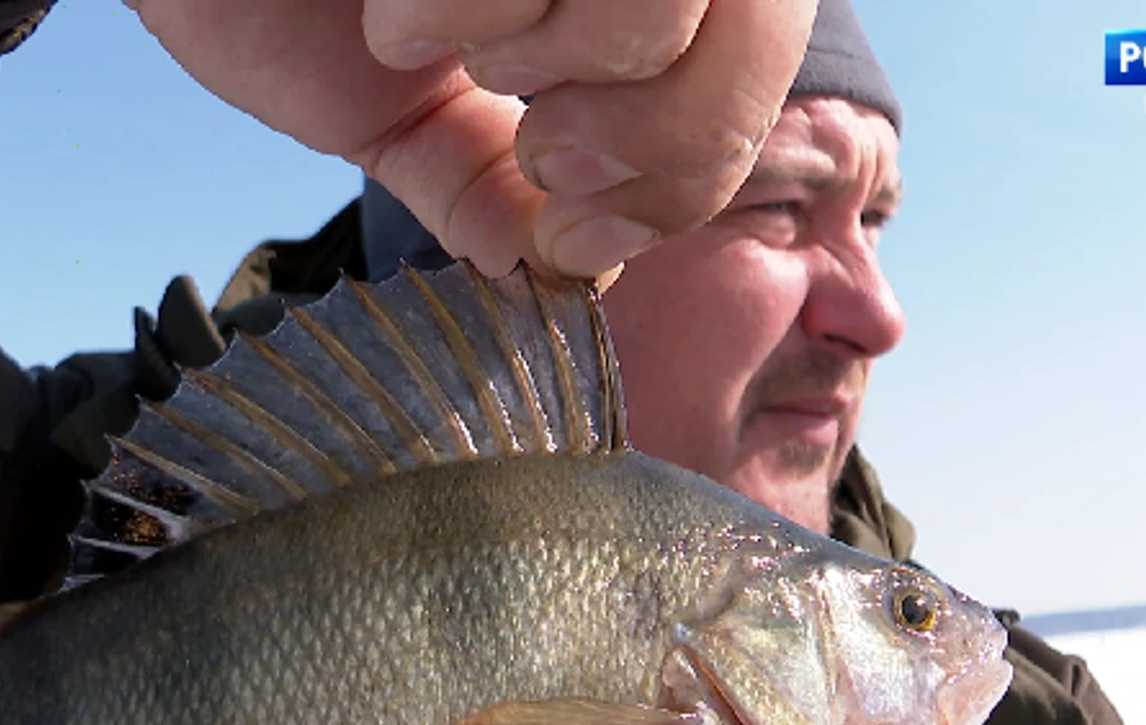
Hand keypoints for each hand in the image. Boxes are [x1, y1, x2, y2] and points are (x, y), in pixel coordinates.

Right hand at [129, 0, 816, 279]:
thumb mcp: (388, 115)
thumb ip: (479, 185)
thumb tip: (568, 276)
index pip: (756, 65)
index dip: (698, 168)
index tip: (585, 228)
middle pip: (756, 25)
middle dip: (661, 135)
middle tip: (544, 143)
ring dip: (547, 54)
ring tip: (429, 35)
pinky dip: (469, 14)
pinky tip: (392, 5)